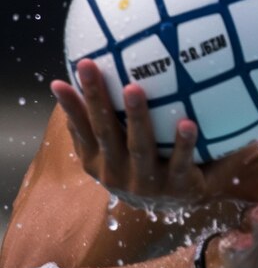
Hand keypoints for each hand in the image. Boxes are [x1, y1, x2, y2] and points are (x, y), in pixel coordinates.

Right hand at [51, 58, 208, 210]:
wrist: (182, 200)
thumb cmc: (146, 162)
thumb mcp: (118, 148)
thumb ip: (102, 123)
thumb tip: (80, 83)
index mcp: (99, 161)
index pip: (82, 129)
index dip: (70, 106)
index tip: (59, 80)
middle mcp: (117, 173)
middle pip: (106, 132)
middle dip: (96, 99)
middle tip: (90, 67)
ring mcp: (146, 182)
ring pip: (139, 146)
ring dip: (136, 117)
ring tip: (133, 88)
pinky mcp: (177, 186)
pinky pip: (180, 161)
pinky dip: (183, 143)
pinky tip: (188, 122)